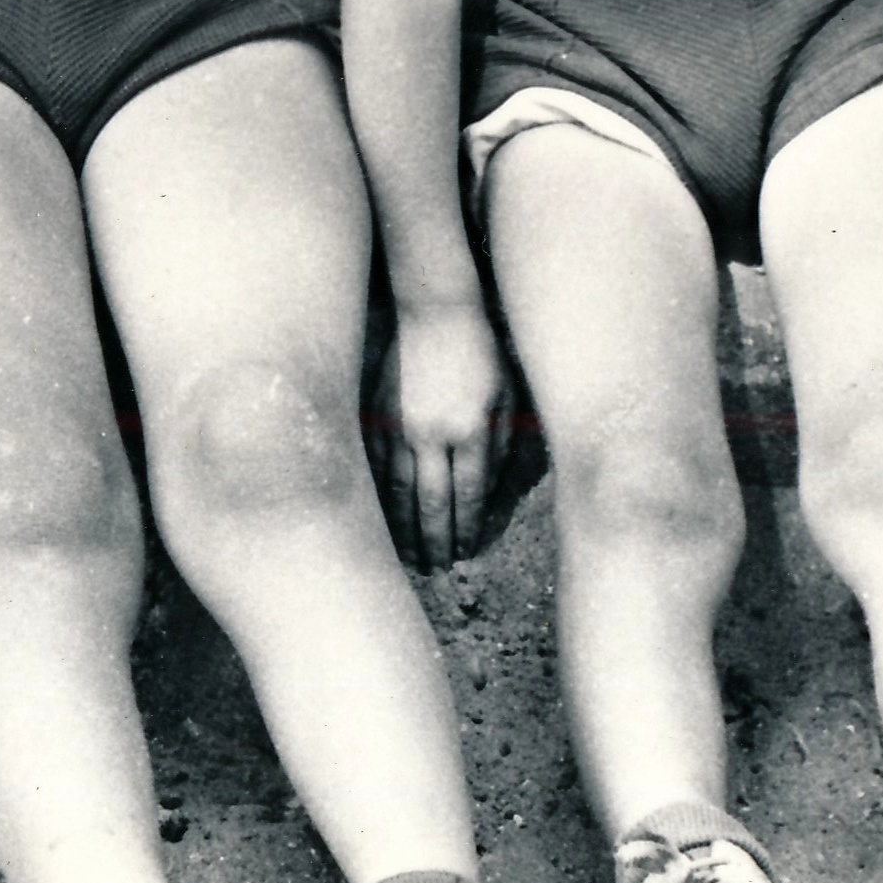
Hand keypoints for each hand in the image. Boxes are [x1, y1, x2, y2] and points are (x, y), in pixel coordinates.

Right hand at [374, 299, 514, 571]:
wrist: (435, 312)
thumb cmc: (480, 352)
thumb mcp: (505, 396)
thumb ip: (499, 447)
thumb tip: (488, 493)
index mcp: (472, 429)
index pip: (470, 495)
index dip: (468, 529)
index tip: (466, 553)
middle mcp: (433, 433)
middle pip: (433, 503)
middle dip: (436, 542)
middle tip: (438, 570)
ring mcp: (400, 426)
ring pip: (400, 492)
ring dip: (406, 531)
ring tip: (412, 557)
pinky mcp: (377, 417)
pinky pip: (378, 470)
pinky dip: (382, 500)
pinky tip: (385, 520)